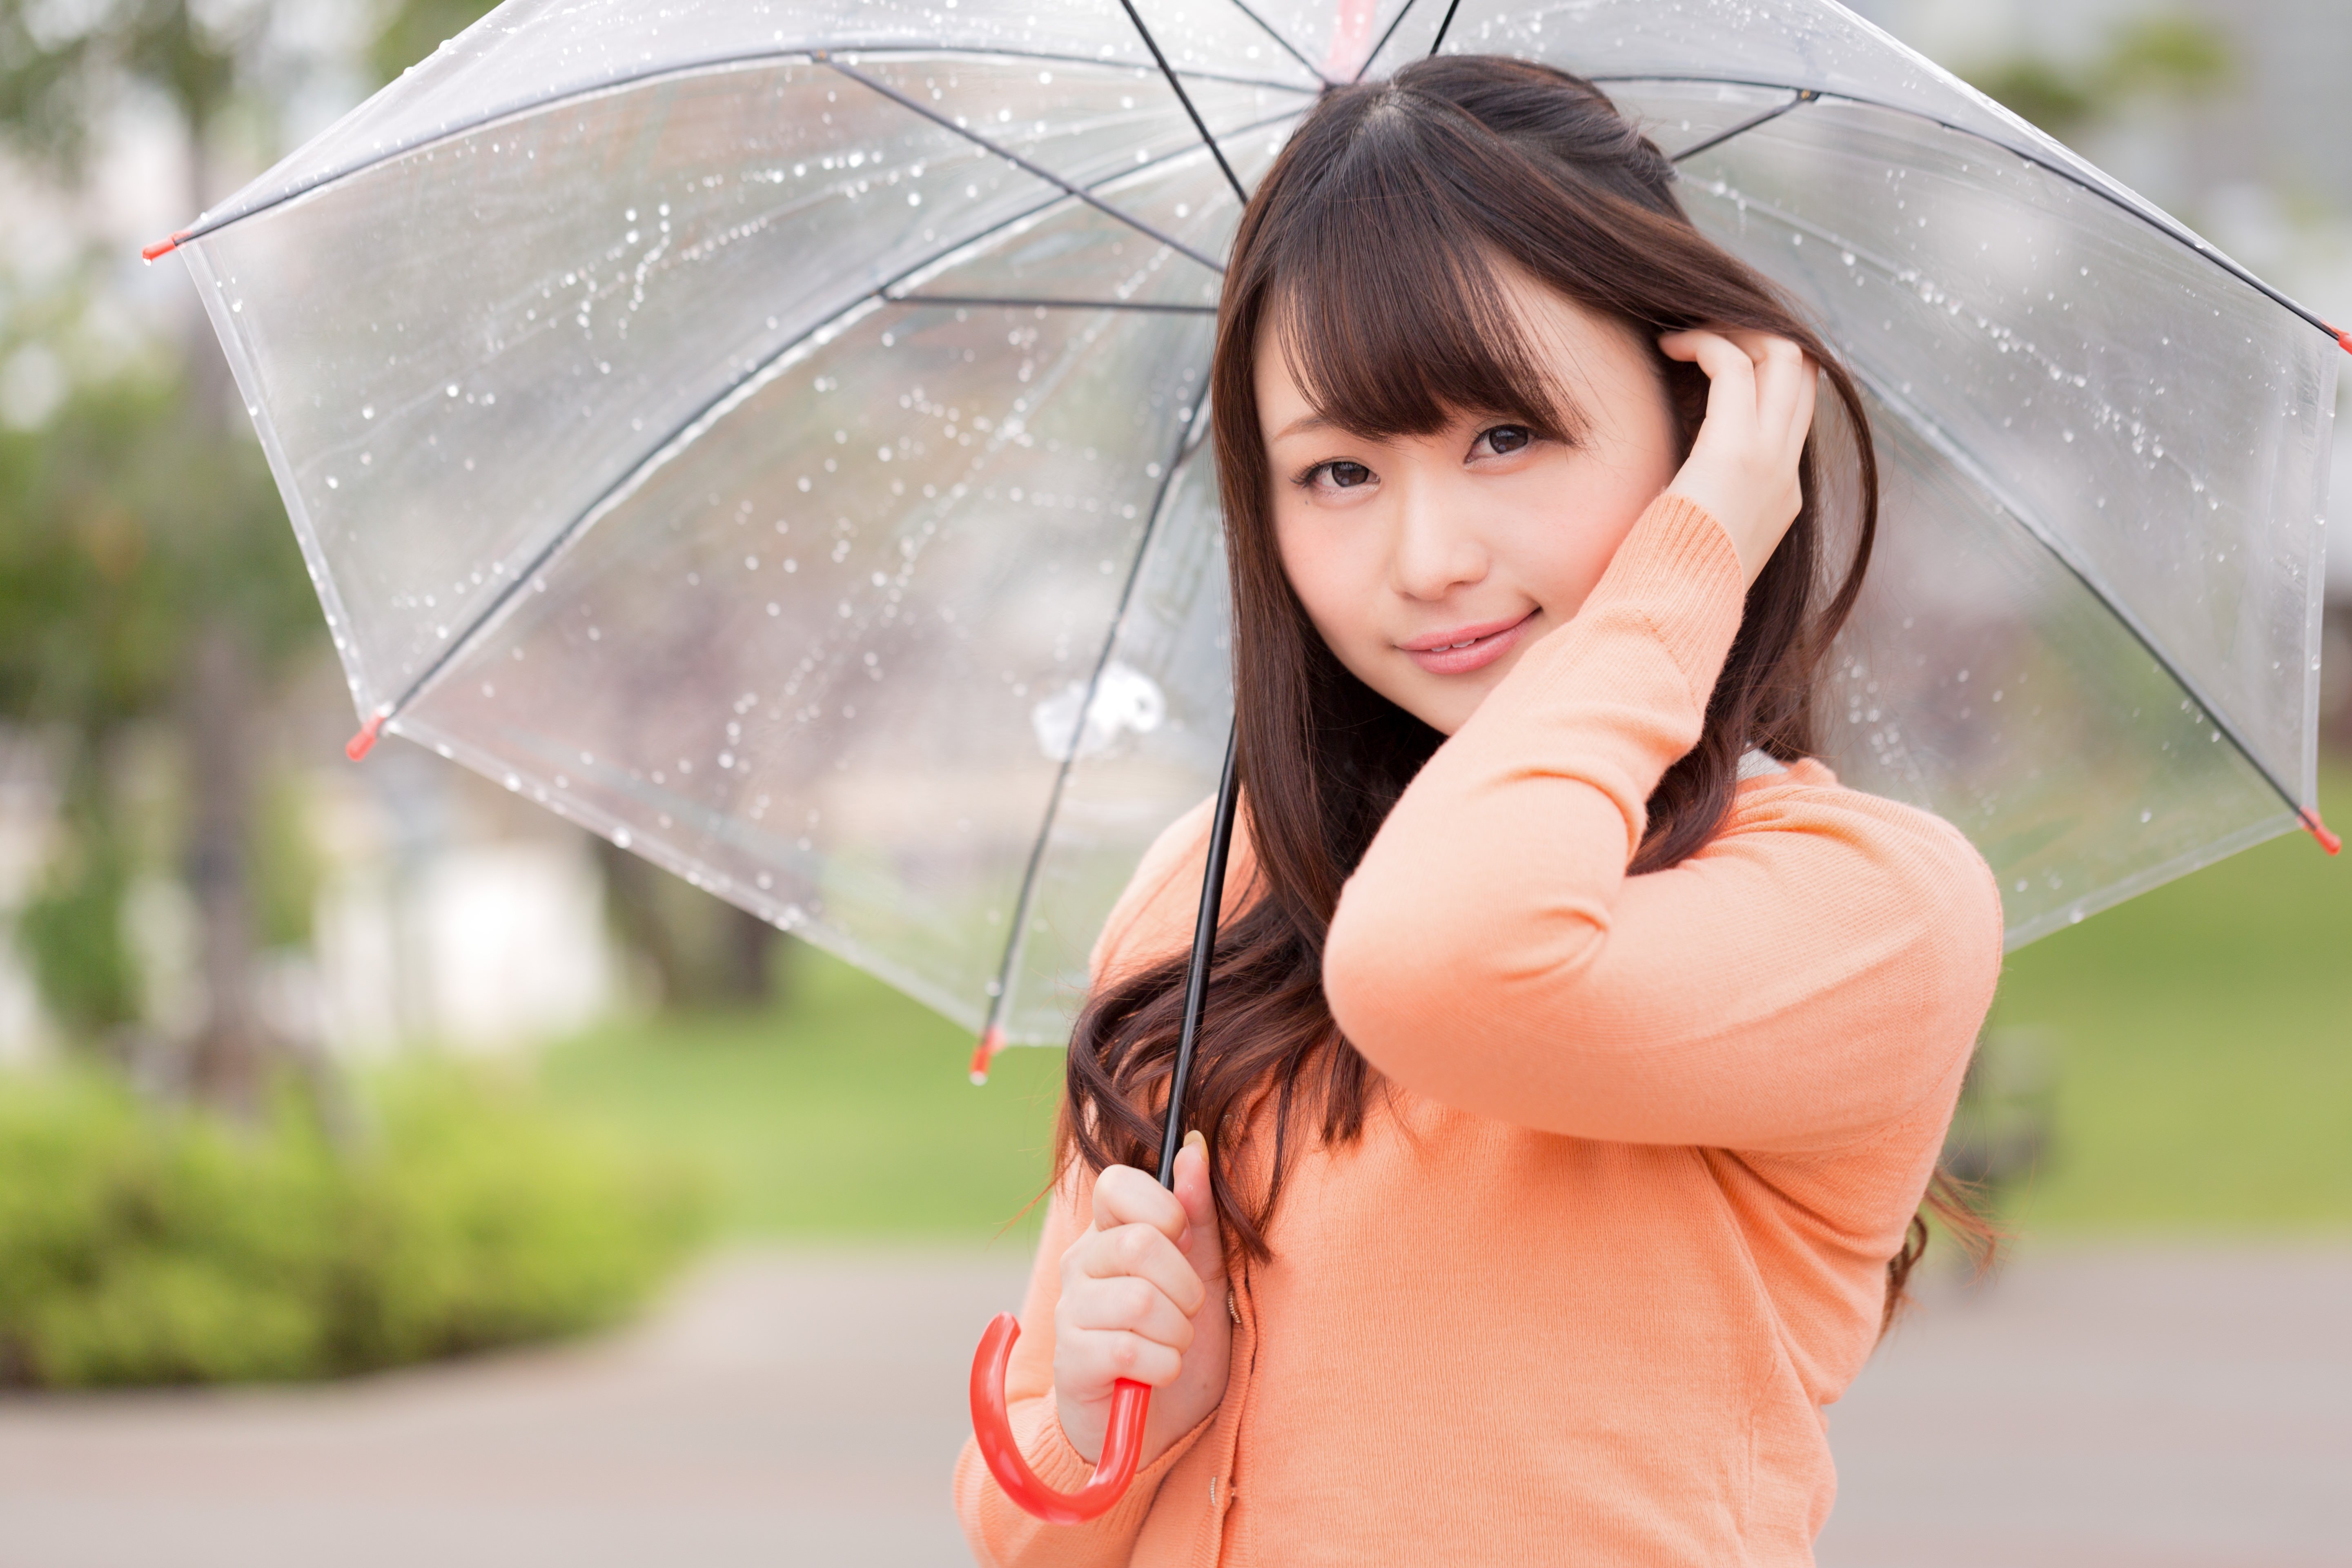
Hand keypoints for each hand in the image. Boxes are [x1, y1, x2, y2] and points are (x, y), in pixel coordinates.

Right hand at [1053, 1133, 1230, 1466]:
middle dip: (1184, 1284)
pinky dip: (1163, 1367)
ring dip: (1177, 1332)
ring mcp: (1070, 1312)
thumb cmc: (1179, 1341)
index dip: (1161, 1207)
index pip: (1115, 1185)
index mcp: (1108, 1234)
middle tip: (1188, 1310)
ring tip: (1172, 1345)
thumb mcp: (1203, 1276)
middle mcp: (1080, 1265)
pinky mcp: (1072, 1361)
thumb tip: (1195, 1147)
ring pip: (1140, 1300)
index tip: (1182, 1239)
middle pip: (1138, 1244)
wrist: (1159, 1425)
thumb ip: (1197, 1216)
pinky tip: (1156, 1374)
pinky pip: (1131, 1350)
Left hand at [1657, 329, 1816, 584]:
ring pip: (1783, 357)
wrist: (1665, 622)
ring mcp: (1769, 463)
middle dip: (1759, 335)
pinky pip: (1735, 369)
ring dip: (1734, 330)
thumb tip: (1674, 483)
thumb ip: (1700, 503)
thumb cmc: (1661, 588)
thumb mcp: (1693, 540)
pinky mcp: (1735, 454)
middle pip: (1803, 373)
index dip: (1765, 369)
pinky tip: (1668, 346)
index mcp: (1779, 497)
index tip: (1714, 357)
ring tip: (1683, 335)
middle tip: (1704, 333)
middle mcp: (1784, 475)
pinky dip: (1706, 343)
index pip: (1794, 410)